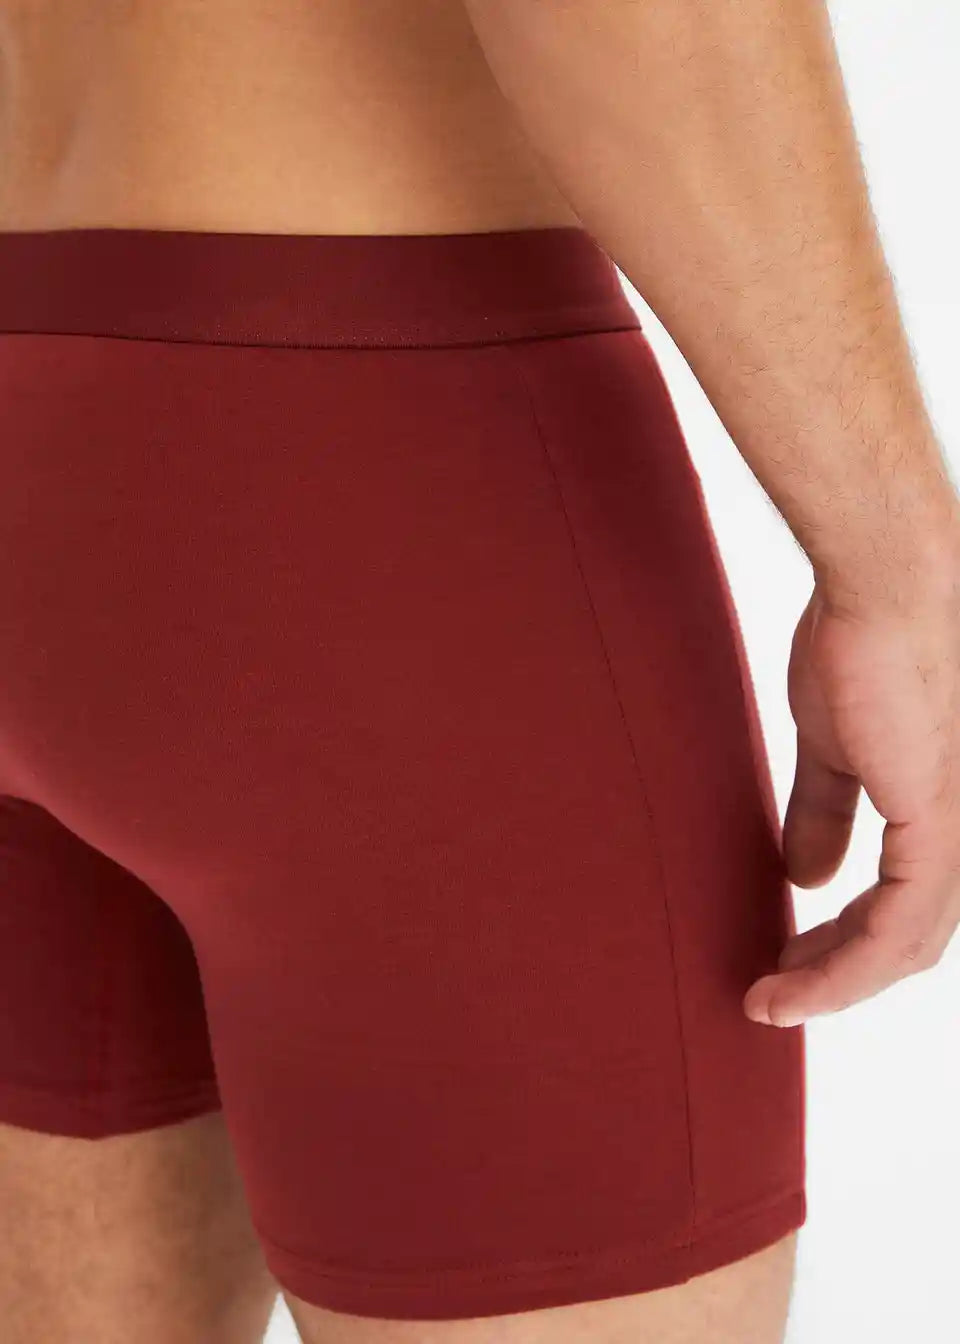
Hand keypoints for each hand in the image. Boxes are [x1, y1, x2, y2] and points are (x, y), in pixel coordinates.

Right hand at [743, 575, 959, 1026]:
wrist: (886, 587)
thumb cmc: (862, 644)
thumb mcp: (835, 748)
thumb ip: (826, 813)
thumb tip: (803, 876)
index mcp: (942, 815)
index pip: (905, 909)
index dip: (846, 946)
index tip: (785, 961)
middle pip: (908, 940)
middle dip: (836, 972)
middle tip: (775, 990)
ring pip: (906, 947)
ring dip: (832, 985)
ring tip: (770, 999)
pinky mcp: (940, 824)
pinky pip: (895, 928)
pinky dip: (842, 967)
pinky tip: (793, 981)